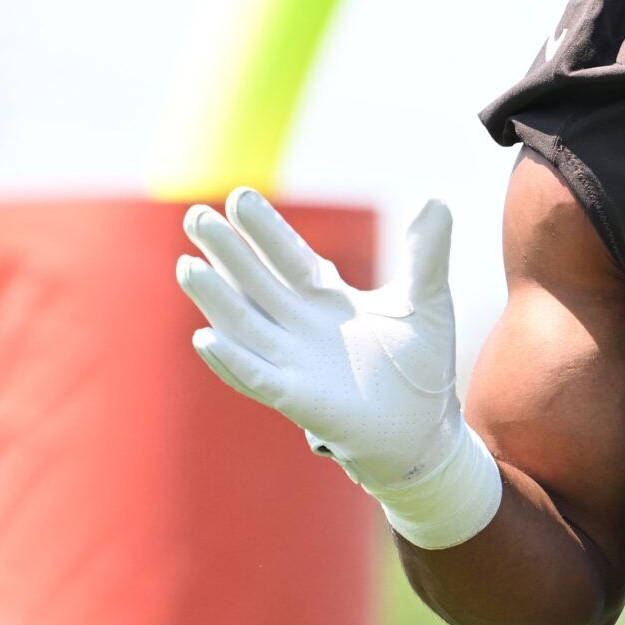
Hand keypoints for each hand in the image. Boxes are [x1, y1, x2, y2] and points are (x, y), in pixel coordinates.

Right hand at [176, 187, 500, 547]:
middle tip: (196, 215)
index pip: (288, 255)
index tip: (240, 196)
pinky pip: (255, 376)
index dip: (265, 229)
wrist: (424, 429)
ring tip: (187, 266)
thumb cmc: (419, 365)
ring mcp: (293, 361)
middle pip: (255, 281)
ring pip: (243, 324)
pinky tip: (205, 337)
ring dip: (216, 298)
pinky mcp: (296, 398)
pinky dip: (230, 359)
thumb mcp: (426, 299)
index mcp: (326, 297)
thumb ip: (426, 252)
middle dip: (227, 251)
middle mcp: (299, 324)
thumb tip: (436, 199)